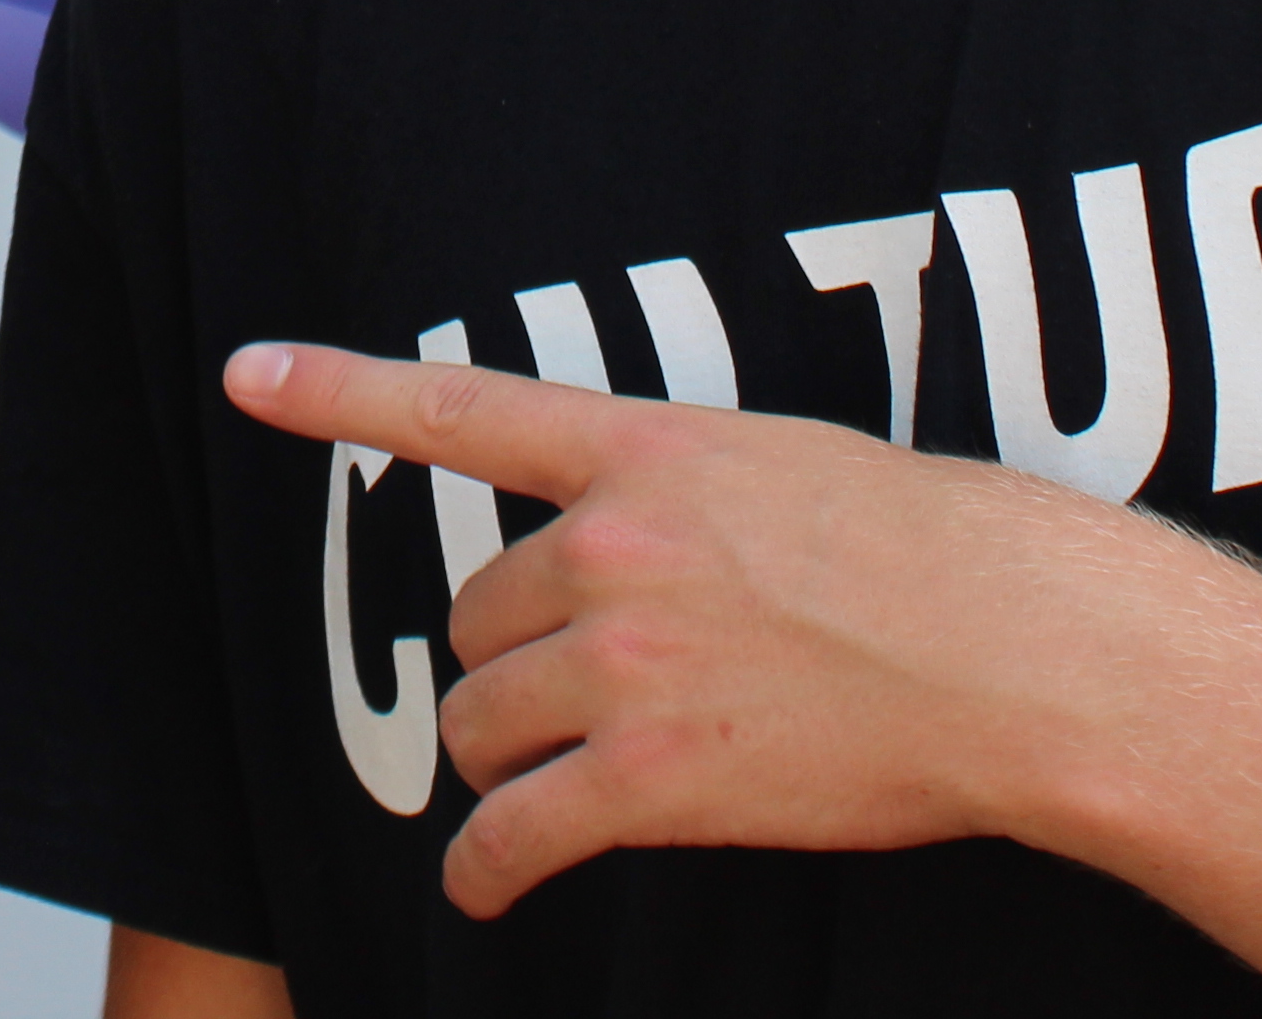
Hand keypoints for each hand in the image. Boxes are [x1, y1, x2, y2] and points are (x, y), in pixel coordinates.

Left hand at [223, 340, 1200, 916]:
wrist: (1017, 655)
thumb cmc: (936, 550)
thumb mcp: (791, 464)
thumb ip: (684, 490)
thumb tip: (632, 536)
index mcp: (642, 452)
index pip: (457, 412)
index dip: (337, 391)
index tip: (244, 376)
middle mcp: (608, 548)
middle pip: (473, 616)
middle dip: (504, 660)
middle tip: (573, 689)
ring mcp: (622, 665)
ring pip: (480, 722)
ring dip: (498, 757)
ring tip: (541, 783)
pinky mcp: (649, 779)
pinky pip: (516, 834)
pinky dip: (487, 868)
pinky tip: (487, 885)